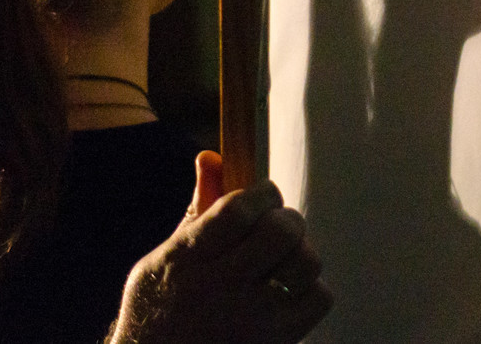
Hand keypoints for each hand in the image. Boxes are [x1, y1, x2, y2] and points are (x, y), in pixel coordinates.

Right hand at [108, 151, 332, 343]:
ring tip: (282, 261)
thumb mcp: (163, 260)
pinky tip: (288, 292)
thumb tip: (211, 156)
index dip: (263, 192)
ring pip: (305, 262)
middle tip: (275, 228)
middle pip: (280, 232)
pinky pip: (319, 297)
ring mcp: (251, 320)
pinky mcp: (275, 343)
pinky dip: (311, 288)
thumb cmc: (160, 310)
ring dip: (300, 253)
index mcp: (187, 260)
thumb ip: (196, 211)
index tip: (263, 196)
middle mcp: (220, 289)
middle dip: (285, 218)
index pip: (239, 209)